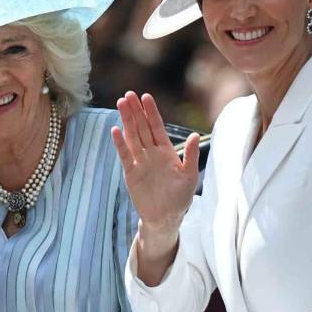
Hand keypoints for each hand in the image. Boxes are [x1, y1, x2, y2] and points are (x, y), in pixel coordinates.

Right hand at [112, 92, 198, 238]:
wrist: (166, 217)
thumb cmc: (180, 197)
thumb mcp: (190, 176)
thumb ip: (191, 155)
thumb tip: (195, 135)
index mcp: (166, 151)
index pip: (157, 127)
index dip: (151, 112)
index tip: (145, 96)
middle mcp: (152, 153)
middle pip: (142, 128)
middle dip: (136, 111)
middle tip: (128, 94)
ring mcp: (140, 162)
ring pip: (132, 137)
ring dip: (126, 121)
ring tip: (120, 104)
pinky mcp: (131, 173)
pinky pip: (125, 156)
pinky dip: (120, 144)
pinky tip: (116, 130)